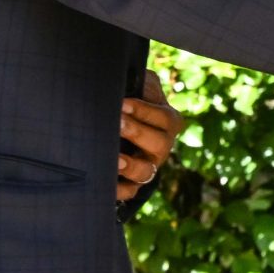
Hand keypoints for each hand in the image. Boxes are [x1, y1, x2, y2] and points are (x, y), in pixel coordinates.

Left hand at [118, 70, 185, 201]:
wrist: (125, 130)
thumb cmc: (134, 105)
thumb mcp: (143, 89)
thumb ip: (142, 82)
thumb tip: (128, 80)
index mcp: (168, 123)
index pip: (163, 117)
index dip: (144, 111)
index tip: (123, 103)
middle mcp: (162, 147)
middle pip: (159, 144)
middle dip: (137, 132)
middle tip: (117, 123)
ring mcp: (149, 167)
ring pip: (146, 172)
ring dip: (131, 165)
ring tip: (115, 159)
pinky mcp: (133, 184)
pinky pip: (129, 192)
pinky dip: (118, 190)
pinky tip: (105, 183)